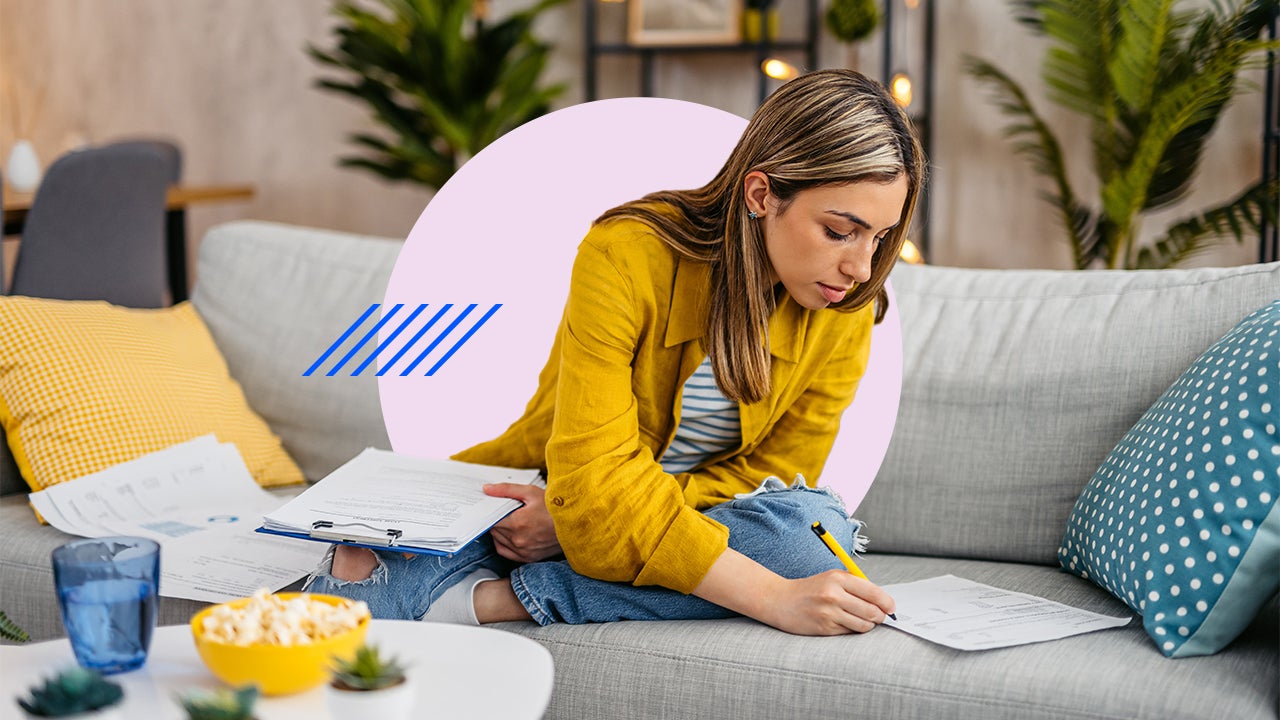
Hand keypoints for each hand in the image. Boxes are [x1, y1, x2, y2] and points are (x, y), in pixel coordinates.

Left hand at [483, 483, 561, 562]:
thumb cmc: (554, 507)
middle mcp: (518, 540)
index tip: (493, 506)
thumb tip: (486, 489)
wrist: (576, 524)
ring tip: (511, 521)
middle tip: (506, 511)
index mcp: (517, 523)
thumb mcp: (530, 492)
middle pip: (494, 530)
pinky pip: (506, 553)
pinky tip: (512, 534)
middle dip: (496, 520)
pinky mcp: (528, 558)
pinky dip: (504, 544)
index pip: (490, 519)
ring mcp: (523, 552)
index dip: (490, 511)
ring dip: (500, 532)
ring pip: (498, 541)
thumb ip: (506, 490)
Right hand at [692, 549, 895, 635]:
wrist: (779, 600)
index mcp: (838, 578)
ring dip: (869, 625)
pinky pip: (849, 632)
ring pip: (863, 625)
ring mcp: (828, 613)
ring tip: (864, 621)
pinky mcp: (824, 628)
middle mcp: (834, 595)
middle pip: (872, 611)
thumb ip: (855, 585)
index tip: (891, 608)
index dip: (887, 602)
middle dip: (881, 616)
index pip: (873, 592)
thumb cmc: (810, 589)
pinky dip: (853, 630)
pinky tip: (847, 624)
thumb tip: (882, 600)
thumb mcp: (831, 578)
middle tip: (881, 617)